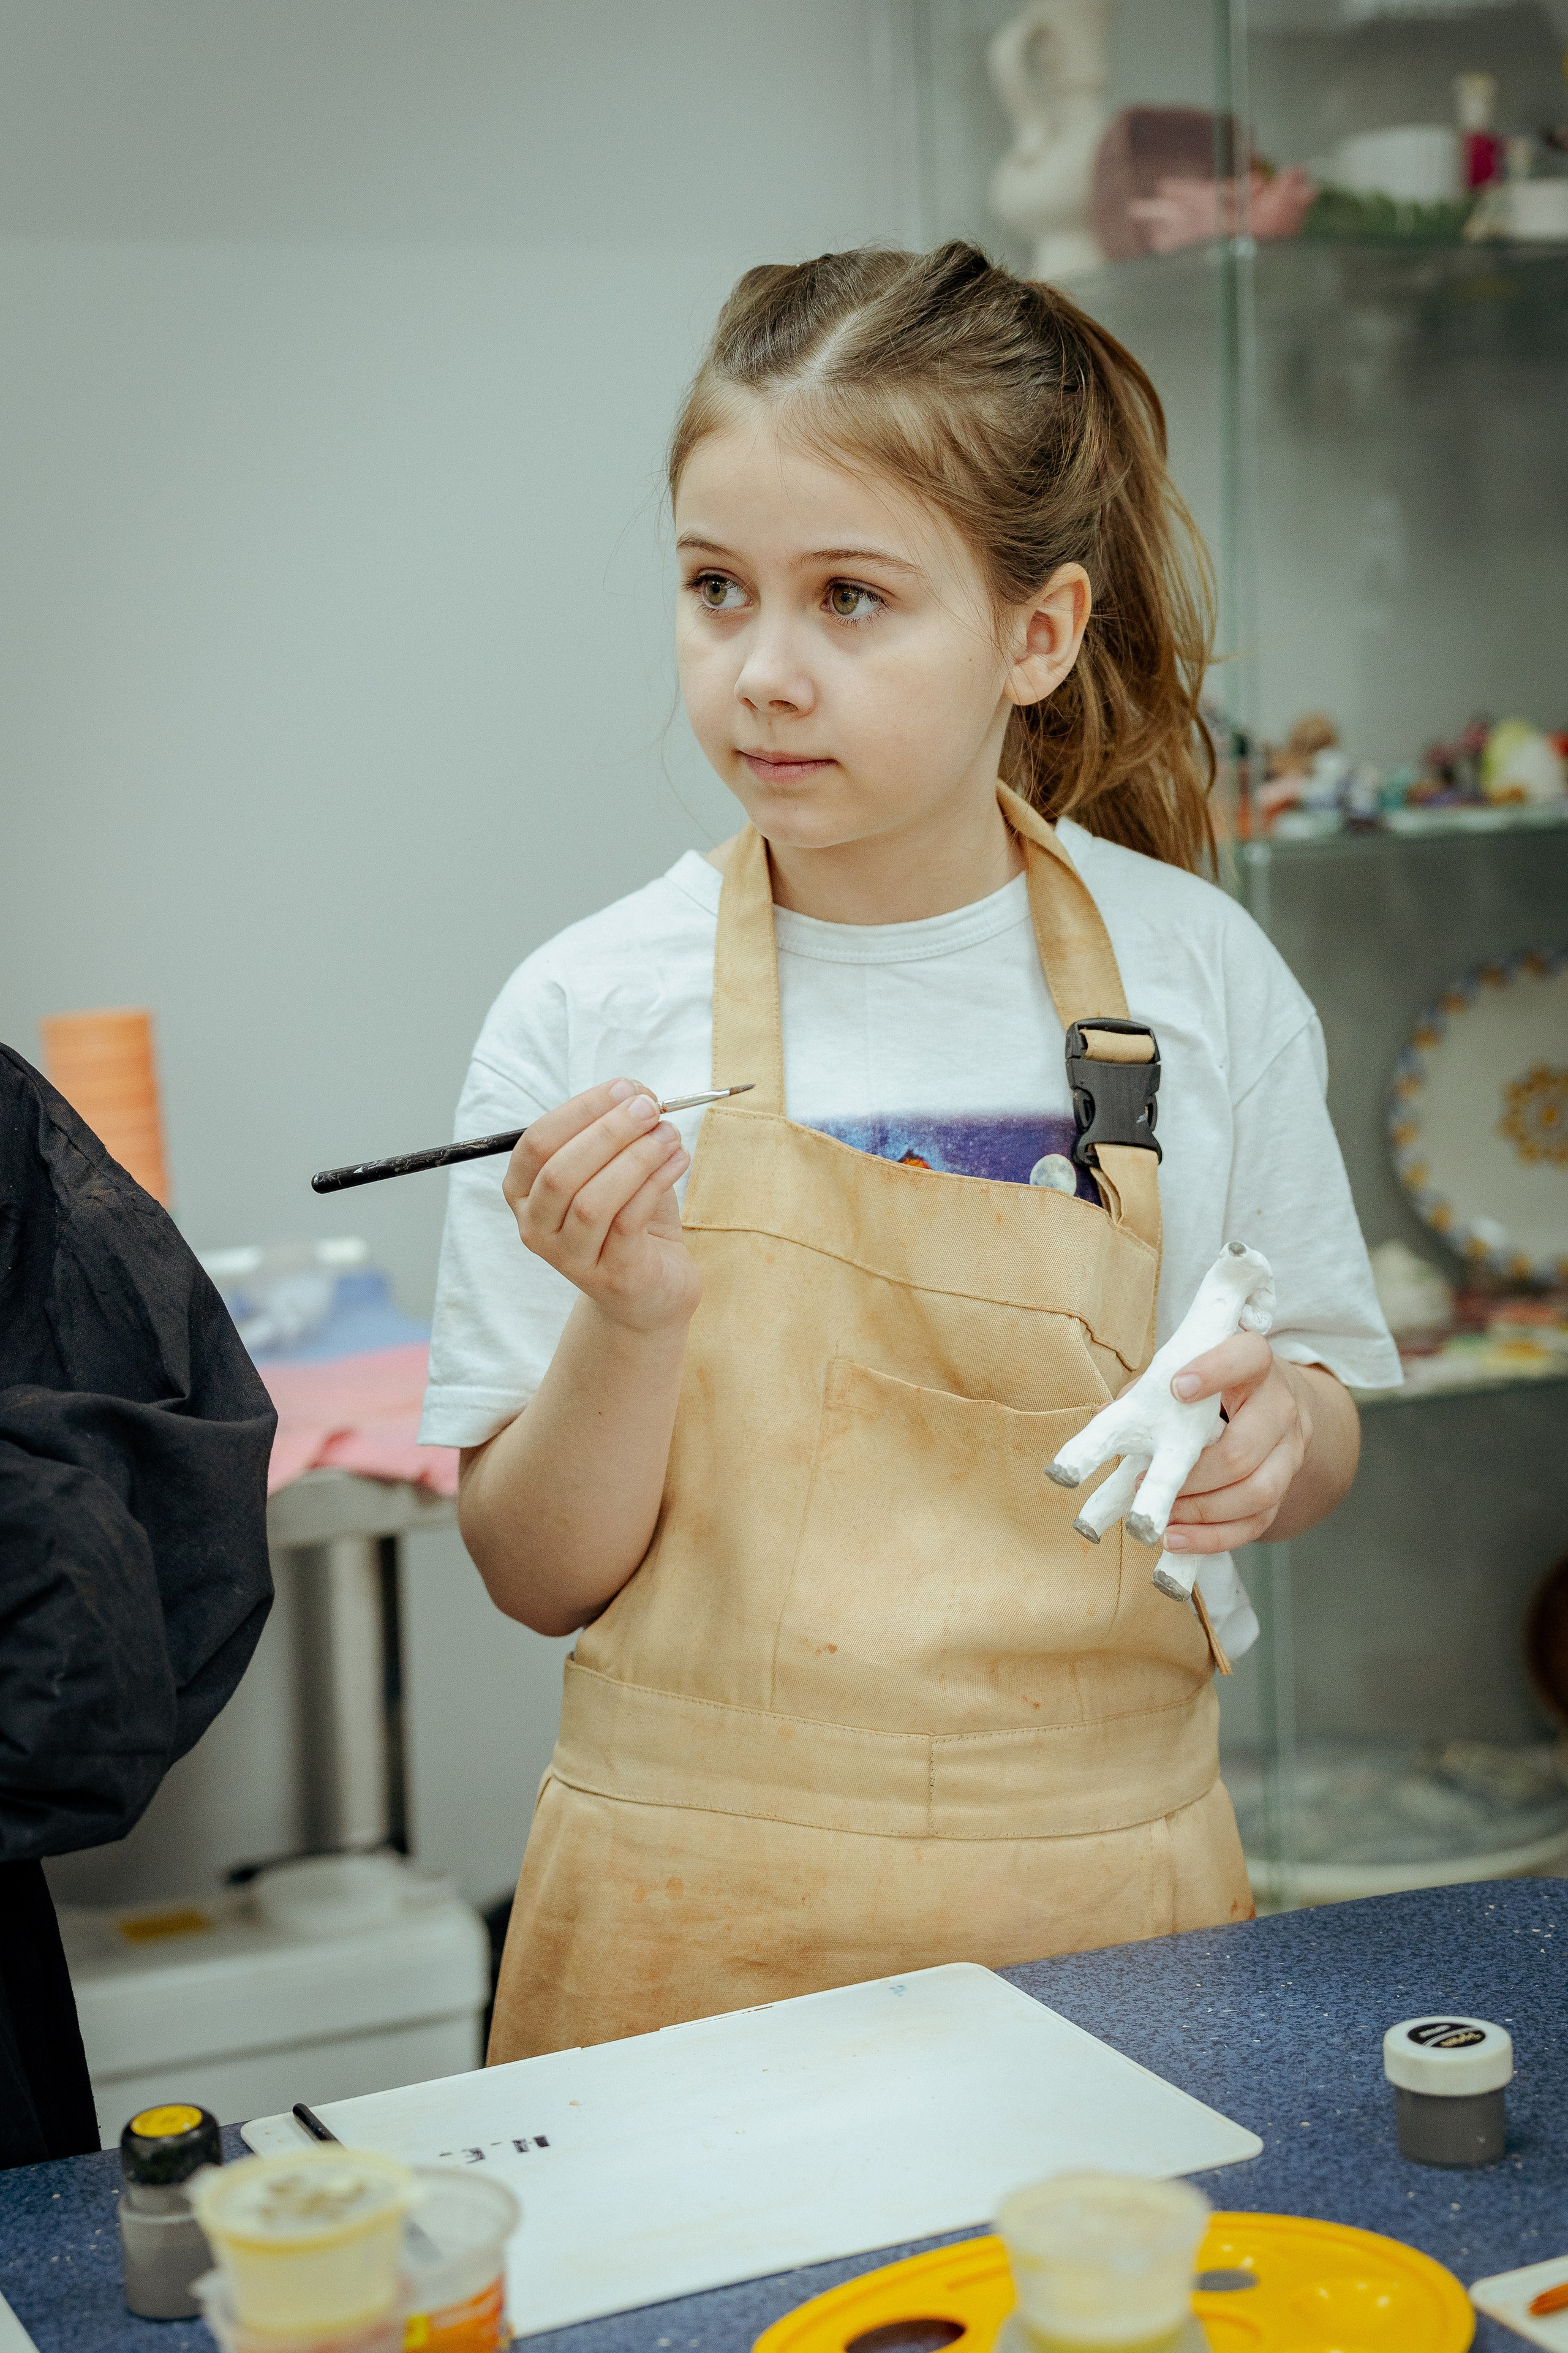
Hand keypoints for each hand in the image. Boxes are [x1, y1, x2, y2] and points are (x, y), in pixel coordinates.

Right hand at [502, 1079, 699, 1335]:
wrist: (653, 1288)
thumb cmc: (629, 1218)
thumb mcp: (617, 1166)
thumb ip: (618, 1128)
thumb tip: (637, 1092)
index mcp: (524, 1192)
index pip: (537, 1142)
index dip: (581, 1110)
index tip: (625, 1087)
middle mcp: (536, 1227)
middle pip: (560, 1171)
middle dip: (609, 1132)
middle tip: (650, 1108)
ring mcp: (569, 1258)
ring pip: (592, 1201)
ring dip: (635, 1158)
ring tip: (669, 1135)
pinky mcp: (611, 1276)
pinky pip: (628, 1222)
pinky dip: (656, 1182)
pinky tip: (679, 1160)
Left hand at [1160, 1334, 1313, 1553]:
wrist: (1275, 1406)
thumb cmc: (1217, 1388)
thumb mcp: (1190, 1373)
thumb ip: (1153, 1390)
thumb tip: (1108, 1416)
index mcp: (1257, 1367)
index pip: (1249, 1357)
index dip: (1215, 1370)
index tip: (1176, 1387)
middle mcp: (1281, 1408)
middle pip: (1244, 1449)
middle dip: (1190, 1475)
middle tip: (1142, 1481)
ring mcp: (1289, 1452)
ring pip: (1257, 1492)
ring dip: (1200, 1511)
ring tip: (1160, 1517)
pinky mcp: (1286, 1488)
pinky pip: (1257, 1523)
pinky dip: (1213, 1538)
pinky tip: (1177, 1540)